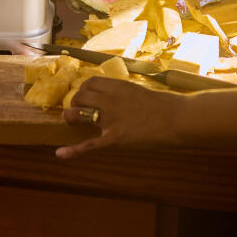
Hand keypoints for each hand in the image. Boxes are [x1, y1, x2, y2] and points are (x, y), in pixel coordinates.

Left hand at [56, 76, 181, 159]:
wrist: (177, 118)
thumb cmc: (165, 105)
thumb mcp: (140, 91)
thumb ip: (124, 94)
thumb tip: (115, 98)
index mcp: (118, 86)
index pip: (90, 83)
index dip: (83, 89)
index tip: (84, 96)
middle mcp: (110, 100)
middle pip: (80, 96)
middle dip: (75, 102)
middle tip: (76, 110)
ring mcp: (111, 119)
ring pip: (78, 114)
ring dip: (70, 117)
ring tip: (69, 120)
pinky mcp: (115, 138)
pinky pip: (89, 144)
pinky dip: (73, 151)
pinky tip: (60, 154)